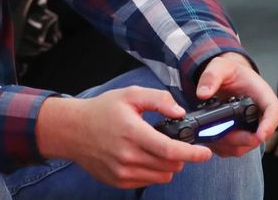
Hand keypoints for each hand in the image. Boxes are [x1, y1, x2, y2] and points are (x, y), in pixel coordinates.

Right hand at [37, 88, 212, 187]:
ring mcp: (122, 171)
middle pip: (170, 165)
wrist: (72, 130)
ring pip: (162, 176)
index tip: (205, 153)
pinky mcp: (118, 181)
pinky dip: (153, 172)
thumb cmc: (102, 110)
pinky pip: (148, 182)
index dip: (192, 153)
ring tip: (157, 150)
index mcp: (132, 132)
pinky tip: (143, 157)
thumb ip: (158, 99)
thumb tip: (180, 112)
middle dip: (180, 155)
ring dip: (168, 165)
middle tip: (174, 143)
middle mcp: (127, 155)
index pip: (170, 149)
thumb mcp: (130, 95)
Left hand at [193, 53, 277, 157]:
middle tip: (222, 134)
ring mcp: (252, 127)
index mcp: (263, 95)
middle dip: (242, 139)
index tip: (260, 135)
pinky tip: (210, 138)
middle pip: (260, 135)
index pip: (274, 112)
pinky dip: (222, 147)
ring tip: (211, 135)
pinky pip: (235, 148)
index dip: (269, 125)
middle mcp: (261, 114)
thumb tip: (203, 94)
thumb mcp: (220, 66)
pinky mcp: (241, 135)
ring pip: (246, 145)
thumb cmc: (230, 72)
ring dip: (229, 145)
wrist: (227, 78)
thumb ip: (211, 77)